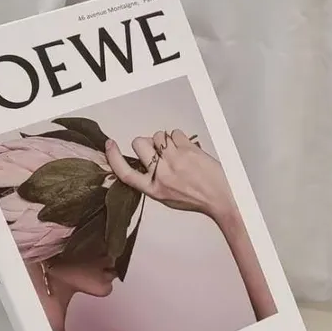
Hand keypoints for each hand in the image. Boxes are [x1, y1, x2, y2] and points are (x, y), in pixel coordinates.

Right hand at [105, 130, 235, 221]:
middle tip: (160, 151)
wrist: (221, 198)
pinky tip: (188, 150)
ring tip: (179, 153)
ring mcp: (174, 160)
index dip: (114, 157)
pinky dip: (180, 138)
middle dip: (148, 142)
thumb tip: (145, 160)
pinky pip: (175, 133)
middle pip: (139, 143)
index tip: (110, 145)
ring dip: (167, 140)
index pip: (125, 173)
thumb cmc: (197, 198)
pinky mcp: (187, 150)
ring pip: (158, 135)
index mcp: (154, 189)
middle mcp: (161, 174)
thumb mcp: (168, 196)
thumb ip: (154, 180)